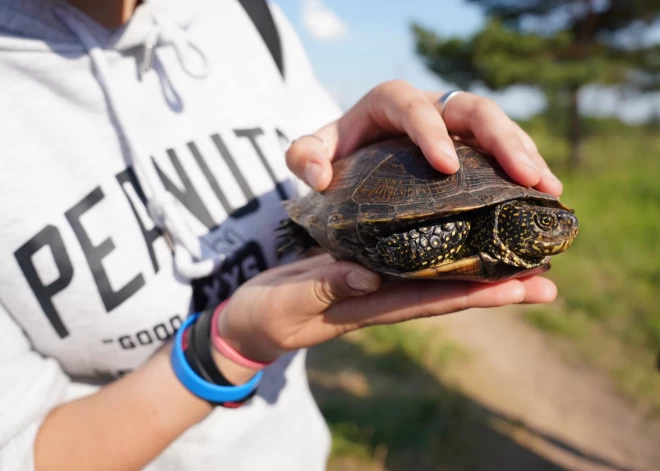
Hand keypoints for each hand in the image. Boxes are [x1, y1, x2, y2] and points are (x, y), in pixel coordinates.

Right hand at [215, 254, 555, 363]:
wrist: (250, 320)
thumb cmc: (267, 314)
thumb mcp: (291, 301)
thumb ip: (326, 287)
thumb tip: (368, 272)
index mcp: (370, 304)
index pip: (434, 298)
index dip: (480, 292)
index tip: (525, 286)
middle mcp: (383, 296)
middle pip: (450, 290)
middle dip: (498, 286)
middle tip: (547, 279)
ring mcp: (376, 283)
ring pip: (437, 276)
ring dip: (480, 270)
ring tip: (522, 259)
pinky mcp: (365, 269)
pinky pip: (413, 261)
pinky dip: (446, 252)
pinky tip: (464, 238)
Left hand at [286, 80, 561, 196]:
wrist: (356, 159)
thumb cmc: (336, 155)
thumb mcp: (312, 153)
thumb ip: (304, 157)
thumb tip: (319, 175)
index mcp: (388, 102)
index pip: (411, 107)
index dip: (431, 131)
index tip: (447, 166)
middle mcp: (429, 107)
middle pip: (471, 108)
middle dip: (501, 141)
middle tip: (525, 177)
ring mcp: (456, 125)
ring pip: (498, 126)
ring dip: (525, 154)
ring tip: (548, 188)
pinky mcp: (472, 145)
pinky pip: (505, 149)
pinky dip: (525, 167)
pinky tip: (544, 196)